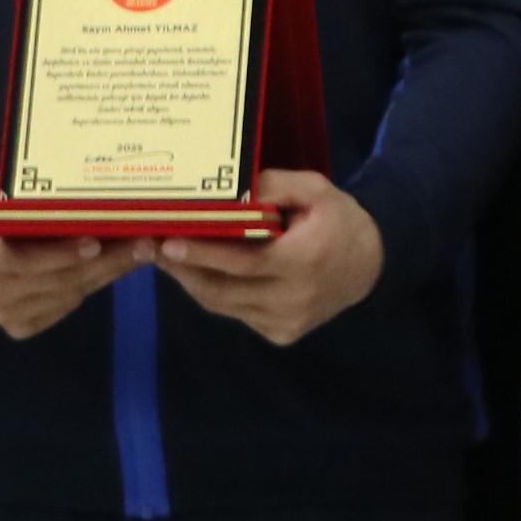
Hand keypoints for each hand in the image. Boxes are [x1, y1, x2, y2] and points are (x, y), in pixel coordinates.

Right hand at [0, 180, 134, 339]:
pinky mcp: (19, 327)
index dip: (61, 252)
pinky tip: (116, 267)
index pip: (24, 259)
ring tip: (140, 251)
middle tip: (143, 242)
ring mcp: (5, 314)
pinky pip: (65, 306)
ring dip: (108, 273)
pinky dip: (92, 286)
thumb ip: (21, 192)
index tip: (97, 241)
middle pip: (58, 279)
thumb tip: (71, 174)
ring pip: (70, 294)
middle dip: (106, 261)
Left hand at [157, 170, 383, 345]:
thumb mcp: (314, 189)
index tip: (168, 242)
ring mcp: (286, 322)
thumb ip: (274, 186)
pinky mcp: (281, 334)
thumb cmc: (338, 221)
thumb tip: (229, 191)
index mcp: (304, 261)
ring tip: (166, 256)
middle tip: (150, 245)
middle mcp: (294, 299)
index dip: (204, 253)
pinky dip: (215, 293)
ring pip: (223, 305)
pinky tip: (201, 272)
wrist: (370, 265)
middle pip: (224, 290)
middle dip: (183, 269)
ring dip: (192, 281)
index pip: (245, 262)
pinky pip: (236, 313)